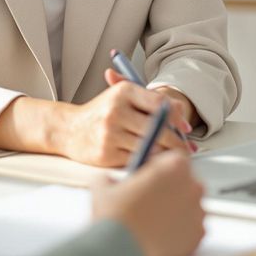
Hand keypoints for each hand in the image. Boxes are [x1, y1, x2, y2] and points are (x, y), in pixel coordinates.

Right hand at [57, 77, 192, 166]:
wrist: (69, 129)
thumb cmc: (102, 113)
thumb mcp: (123, 97)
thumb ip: (150, 100)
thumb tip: (180, 111)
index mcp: (123, 92)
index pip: (159, 102)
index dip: (177, 117)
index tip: (186, 128)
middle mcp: (116, 110)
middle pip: (158, 128)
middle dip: (176, 141)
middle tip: (187, 149)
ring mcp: (110, 133)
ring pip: (150, 146)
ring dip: (165, 154)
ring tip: (173, 157)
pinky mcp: (106, 154)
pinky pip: (137, 160)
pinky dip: (149, 163)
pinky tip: (154, 164)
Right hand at [91, 152, 205, 255]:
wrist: (121, 251)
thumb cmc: (117, 217)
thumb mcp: (104, 187)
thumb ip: (111, 178)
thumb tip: (108, 181)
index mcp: (174, 166)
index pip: (176, 158)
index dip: (162, 167)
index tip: (154, 175)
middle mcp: (192, 186)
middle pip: (186, 181)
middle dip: (171, 188)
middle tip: (151, 199)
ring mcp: (198, 212)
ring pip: (190, 206)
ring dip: (177, 210)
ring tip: (153, 220)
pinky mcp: (198, 236)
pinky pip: (192, 229)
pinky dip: (181, 231)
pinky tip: (161, 234)